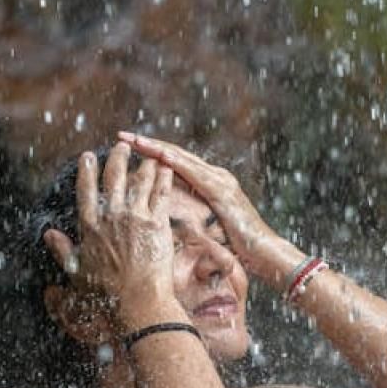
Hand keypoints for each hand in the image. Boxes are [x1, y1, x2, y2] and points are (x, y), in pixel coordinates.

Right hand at [43, 143, 175, 315]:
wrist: (137, 302)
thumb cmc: (106, 293)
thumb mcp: (76, 272)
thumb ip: (62, 250)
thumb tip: (48, 234)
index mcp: (90, 226)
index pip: (86, 189)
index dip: (87, 169)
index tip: (89, 156)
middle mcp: (111, 216)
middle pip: (114, 177)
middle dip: (118, 157)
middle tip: (122, 146)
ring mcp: (135, 216)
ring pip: (139, 180)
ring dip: (143, 164)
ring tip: (147, 154)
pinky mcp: (156, 222)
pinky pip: (160, 192)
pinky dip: (163, 177)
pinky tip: (165, 168)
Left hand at [117, 131, 291, 285]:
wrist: (264, 252)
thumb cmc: (237, 246)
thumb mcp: (205, 228)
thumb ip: (189, 216)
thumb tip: (164, 217)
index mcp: (208, 183)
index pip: (173, 163)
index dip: (150, 153)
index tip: (126, 147)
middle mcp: (214, 176)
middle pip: (174, 155)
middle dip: (147, 144)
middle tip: (122, 135)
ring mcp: (220, 181)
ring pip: (182, 158)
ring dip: (156, 148)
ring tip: (134, 139)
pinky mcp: (223, 191)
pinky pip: (195, 174)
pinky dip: (176, 163)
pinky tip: (159, 155)